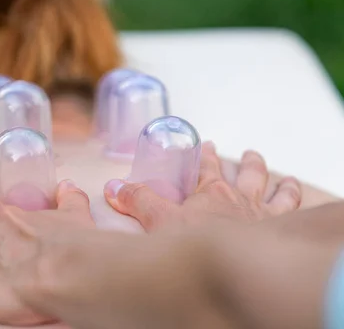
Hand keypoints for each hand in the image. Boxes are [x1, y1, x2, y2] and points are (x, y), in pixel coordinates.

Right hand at [104, 142, 301, 231]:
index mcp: (210, 192)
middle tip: (249, 155)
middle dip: (247, 163)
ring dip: (280, 183)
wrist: (234, 265)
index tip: (206, 145)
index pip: (207, 166)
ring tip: (286, 179)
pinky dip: (295, 203)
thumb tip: (112, 187)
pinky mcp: (278, 231)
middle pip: (247, 173)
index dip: (205, 155)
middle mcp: (239, 198)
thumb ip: (137, 201)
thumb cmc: (198, 243)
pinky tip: (297, 200)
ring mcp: (262, 214)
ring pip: (276, 192)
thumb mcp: (158, 220)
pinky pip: (293, 212)